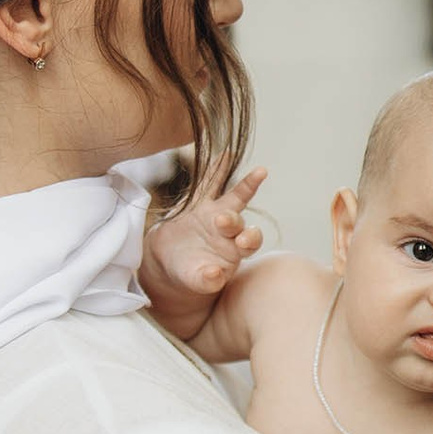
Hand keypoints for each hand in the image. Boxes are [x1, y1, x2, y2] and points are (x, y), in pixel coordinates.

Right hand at [145, 165, 267, 295]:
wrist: (171, 261)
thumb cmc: (190, 274)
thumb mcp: (196, 279)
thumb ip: (206, 280)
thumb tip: (216, 275)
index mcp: (234, 250)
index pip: (250, 242)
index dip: (249, 240)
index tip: (242, 242)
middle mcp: (231, 231)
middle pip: (239, 221)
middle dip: (233, 221)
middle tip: (222, 221)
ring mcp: (216, 214)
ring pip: (234, 198)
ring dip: (246, 186)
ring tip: (261, 173)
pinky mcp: (198, 204)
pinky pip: (209, 183)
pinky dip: (216, 169)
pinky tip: (226, 153)